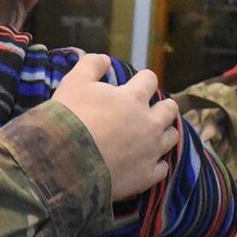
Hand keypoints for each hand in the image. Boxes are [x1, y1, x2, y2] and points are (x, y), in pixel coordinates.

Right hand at [53, 53, 180, 199]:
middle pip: (169, 108)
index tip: (137, 84)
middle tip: (150, 110)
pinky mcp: (146, 176)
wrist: (64, 162)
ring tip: (152, 135)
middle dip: (163, 106)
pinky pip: (162, 168)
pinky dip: (156, 163)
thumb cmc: (69, 118)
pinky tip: (146, 162)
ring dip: (164, 133)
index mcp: (134, 98)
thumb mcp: (74, 82)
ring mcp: (151, 151)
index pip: (150, 80)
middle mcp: (149, 123)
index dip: (143, 80)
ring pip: (172, 137)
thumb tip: (105, 60)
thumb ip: (92, 65)